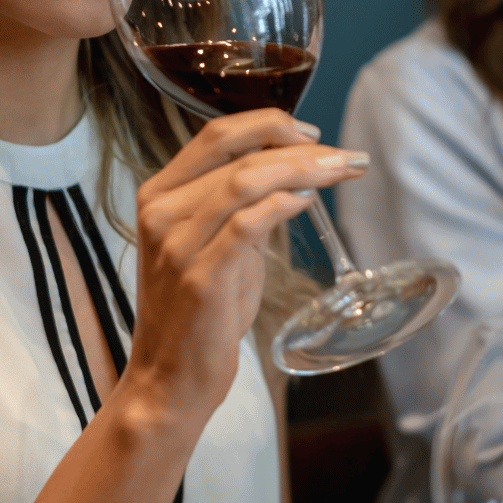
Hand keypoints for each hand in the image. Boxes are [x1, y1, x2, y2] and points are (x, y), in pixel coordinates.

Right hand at [124, 109, 365, 411]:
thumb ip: (242, 204)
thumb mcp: (215, 244)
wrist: (170, 378)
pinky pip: (248, 222)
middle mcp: (161, 212)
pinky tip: (309, 201)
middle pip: (235, 150)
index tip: (313, 134)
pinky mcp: (200, 276)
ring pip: (246, 180)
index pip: (216, 135)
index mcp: (159, 195)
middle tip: (343, 155)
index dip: (270, 124)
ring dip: (303, 169)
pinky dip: (284, 203)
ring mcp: (177, 244)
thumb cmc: (199, 313)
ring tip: (341, 172)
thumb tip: (293, 169)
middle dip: (298, 143)